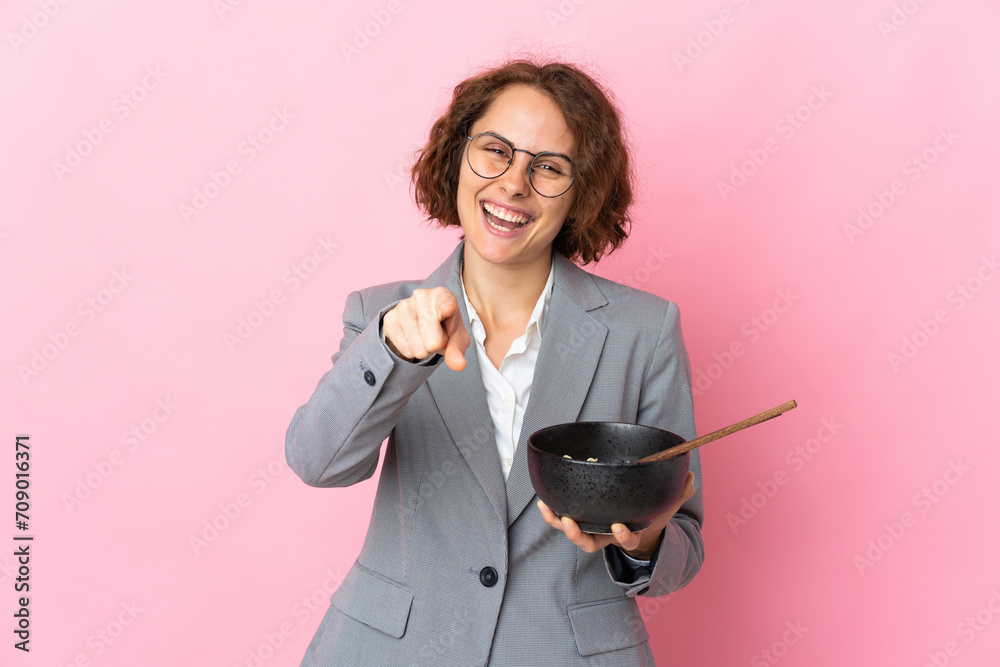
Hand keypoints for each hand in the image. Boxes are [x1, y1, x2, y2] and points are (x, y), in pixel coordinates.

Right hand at [383, 287, 470, 371]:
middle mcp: (421, 296)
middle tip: (437, 335)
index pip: (446, 305)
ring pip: (418, 349)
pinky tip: (414, 337)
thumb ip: (458, 351)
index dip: (447, 310)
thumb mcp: (457, 337)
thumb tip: (459, 366)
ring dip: (424, 349)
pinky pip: (406, 351)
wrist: (424, 321)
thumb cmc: (445, 326)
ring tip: (426, 335)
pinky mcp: (389, 319)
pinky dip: (412, 350)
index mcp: (442, 295)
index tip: (448, 309)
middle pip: (433, 342)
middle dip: (437, 346)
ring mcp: (403, 306)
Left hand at [537, 471, 694, 559]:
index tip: (619, 526)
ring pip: (573, 534)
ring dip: (559, 525)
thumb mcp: (666, 506)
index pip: (627, 540)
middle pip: (591, 543)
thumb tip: (690, 476)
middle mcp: (607, 536)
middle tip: (571, 524)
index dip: (623, 536)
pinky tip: (543, 501)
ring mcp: (593, 530)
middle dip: (578, 536)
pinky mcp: (580, 521)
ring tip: (550, 511)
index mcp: (630, 534)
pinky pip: (563, 520)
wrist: (638, 529)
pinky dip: (552, 513)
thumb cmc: (650, 515)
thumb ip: (679, 493)